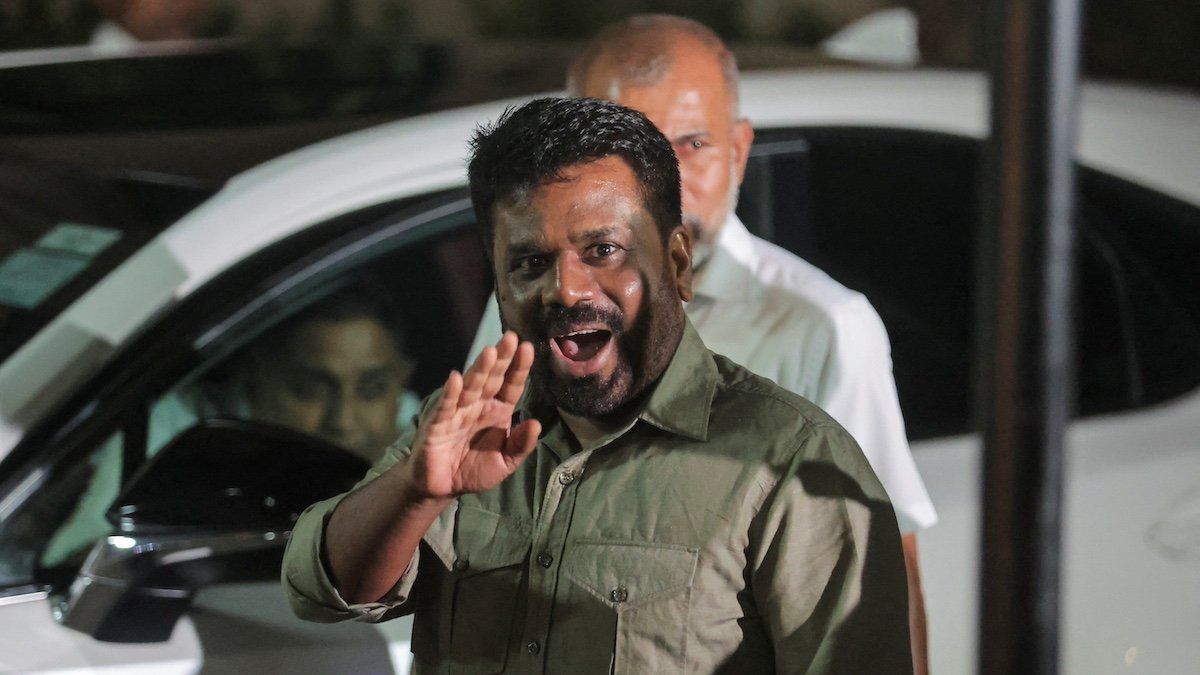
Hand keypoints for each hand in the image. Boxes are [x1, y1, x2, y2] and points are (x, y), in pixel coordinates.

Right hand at [407, 331, 540, 497]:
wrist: (442, 487)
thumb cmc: (474, 470)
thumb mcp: (505, 462)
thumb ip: (520, 445)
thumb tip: (536, 424)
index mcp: (498, 410)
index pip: (511, 385)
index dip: (519, 368)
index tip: (529, 348)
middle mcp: (478, 405)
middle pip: (492, 378)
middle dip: (501, 358)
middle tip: (511, 337)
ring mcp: (457, 411)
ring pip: (471, 386)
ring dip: (479, 369)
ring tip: (489, 352)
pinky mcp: (437, 424)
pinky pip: (446, 406)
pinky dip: (451, 393)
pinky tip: (456, 378)